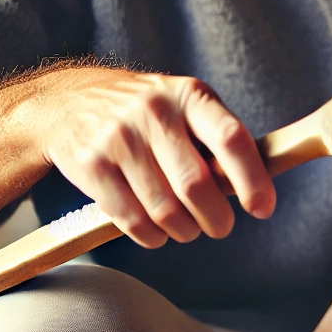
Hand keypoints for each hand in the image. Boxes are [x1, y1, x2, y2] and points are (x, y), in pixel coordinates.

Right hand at [34, 70, 275, 247]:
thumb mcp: (185, 107)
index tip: (263, 208)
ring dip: (184, 230)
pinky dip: (152, 236)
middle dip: (216, 218)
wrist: (68, 102)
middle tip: (220, 226)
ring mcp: (118, 138)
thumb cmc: (146, 114)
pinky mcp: (91, 165)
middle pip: (196, 185)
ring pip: (165, 210)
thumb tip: (251, 189)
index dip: (252, 179)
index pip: (230, 137)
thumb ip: (216, 143)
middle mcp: (153, 111)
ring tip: (186, 227)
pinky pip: (132, 220)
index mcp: (189, 95)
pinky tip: (156, 230)